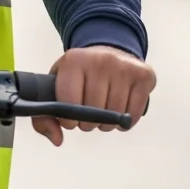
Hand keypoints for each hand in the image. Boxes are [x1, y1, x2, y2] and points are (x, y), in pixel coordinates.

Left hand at [31, 46, 154, 146]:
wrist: (109, 49)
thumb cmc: (80, 73)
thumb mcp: (58, 83)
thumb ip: (46, 114)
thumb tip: (57, 139)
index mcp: (74, 60)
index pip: (69, 104)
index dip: (68, 120)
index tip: (70, 118)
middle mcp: (100, 60)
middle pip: (93, 114)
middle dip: (88, 122)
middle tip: (88, 113)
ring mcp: (123, 67)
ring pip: (114, 117)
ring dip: (107, 123)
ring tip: (103, 110)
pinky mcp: (143, 76)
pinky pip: (133, 115)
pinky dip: (125, 122)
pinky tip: (119, 109)